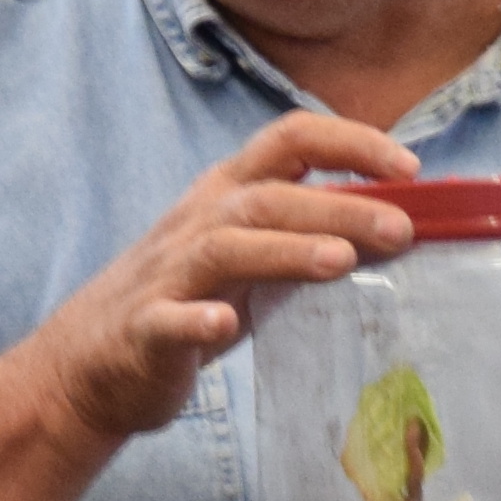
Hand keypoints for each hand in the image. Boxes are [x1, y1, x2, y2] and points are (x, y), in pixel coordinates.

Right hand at [12, 111, 422, 448]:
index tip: (410, 167)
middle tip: (403, 229)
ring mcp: (168, 275)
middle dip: (338, 206)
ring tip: (342, 262)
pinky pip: (168, 319)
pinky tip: (224, 325)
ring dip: (285, 250)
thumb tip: (397, 227)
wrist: (90, 360)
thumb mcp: (253, 257)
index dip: (351, 142)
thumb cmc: (187, 300)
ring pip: (225, 247)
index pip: (292, 139)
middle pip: (269, 196)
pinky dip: (196, 318)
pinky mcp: (146, 330)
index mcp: (228, 194)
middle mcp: (198, 222)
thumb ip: (312, 236)